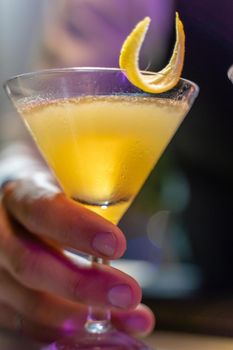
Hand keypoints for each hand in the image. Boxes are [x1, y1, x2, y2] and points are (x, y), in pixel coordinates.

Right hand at [0, 172, 154, 341]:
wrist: (15, 206)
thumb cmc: (50, 197)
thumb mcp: (64, 185)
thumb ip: (89, 207)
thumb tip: (121, 246)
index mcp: (18, 194)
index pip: (41, 210)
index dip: (76, 228)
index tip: (117, 244)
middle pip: (29, 265)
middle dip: (81, 285)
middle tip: (128, 294)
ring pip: (22, 306)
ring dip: (75, 322)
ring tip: (124, 323)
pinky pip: (17, 331)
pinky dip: (57, 341)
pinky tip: (93, 342)